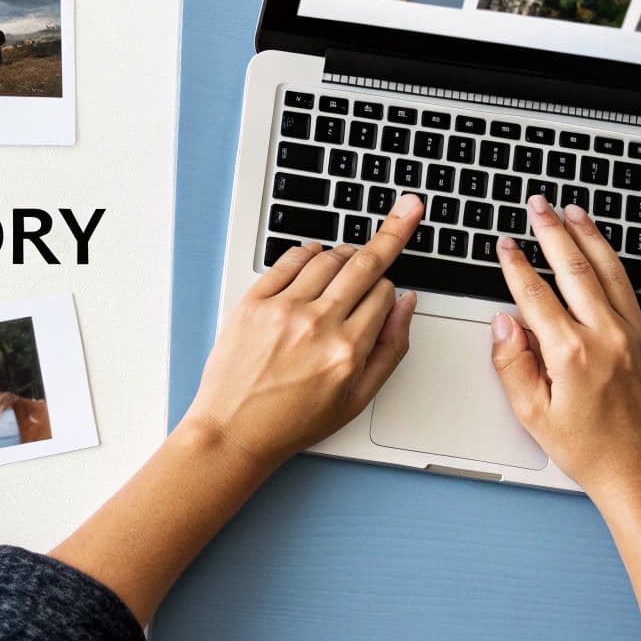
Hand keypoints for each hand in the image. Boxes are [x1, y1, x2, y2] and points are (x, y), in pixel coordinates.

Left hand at [183, 194, 423, 468]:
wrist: (233, 431)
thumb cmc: (293, 422)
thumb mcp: (357, 399)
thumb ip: (390, 349)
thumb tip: (406, 303)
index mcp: (348, 350)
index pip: (383, 292)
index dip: (388, 288)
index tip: (388, 283)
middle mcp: (317, 324)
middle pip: (362, 264)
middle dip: (391, 233)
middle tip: (407, 209)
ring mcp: (282, 310)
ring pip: (327, 258)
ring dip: (344, 253)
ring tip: (347, 261)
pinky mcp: (253, 302)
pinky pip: (288, 261)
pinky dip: (307, 252)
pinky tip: (314, 257)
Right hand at [490, 195, 640, 504]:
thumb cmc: (591, 453)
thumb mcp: (534, 416)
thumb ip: (512, 365)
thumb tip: (503, 323)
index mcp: (571, 354)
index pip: (534, 294)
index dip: (516, 264)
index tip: (505, 244)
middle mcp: (608, 337)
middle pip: (574, 269)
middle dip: (552, 231)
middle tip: (538, 206)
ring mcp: (639, 338)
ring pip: (613, 273)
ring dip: (592, 237)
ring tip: (575, 212)